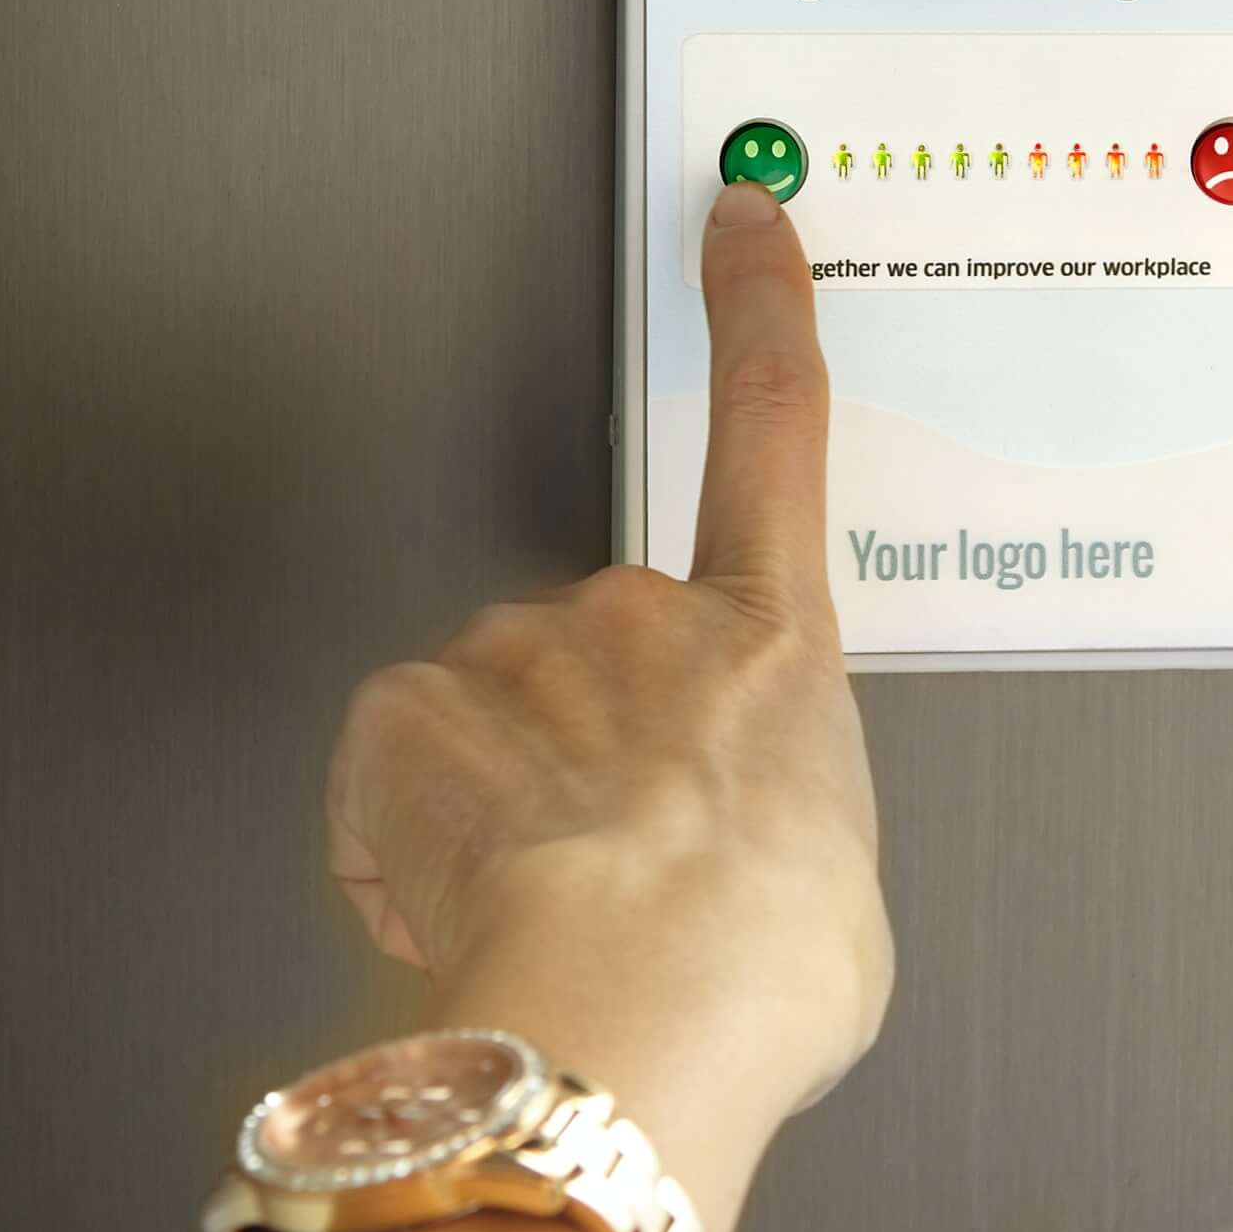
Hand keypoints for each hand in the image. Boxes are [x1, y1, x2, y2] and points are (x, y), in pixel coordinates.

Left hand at [322, 180, 888, 1209]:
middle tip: (618, 869)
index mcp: (772, 644)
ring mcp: (521, 657)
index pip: (774, 425)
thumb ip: (788, 827)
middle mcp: (644, 620)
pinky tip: (466, 909)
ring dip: (503, 803)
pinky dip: (409, 841)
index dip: (755, 305)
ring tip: (550, 911)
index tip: (739, 219)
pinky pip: (396, 771)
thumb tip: (751, 866)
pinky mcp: (413, 712)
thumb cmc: (749, 971)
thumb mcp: (837, 894)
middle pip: (599, 646)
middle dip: (592, 745)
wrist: (636, 1012)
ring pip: (492, 713)